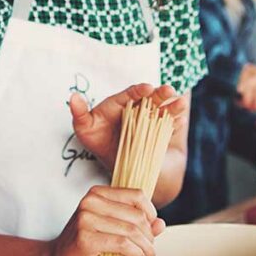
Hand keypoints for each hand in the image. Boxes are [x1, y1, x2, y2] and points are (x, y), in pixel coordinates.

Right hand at [27, 186, 163, 255]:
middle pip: (137, 215)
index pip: (136, 194)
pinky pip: (122, 244)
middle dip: (150, 237)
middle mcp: (90, 201)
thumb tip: (161, 223)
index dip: (151, 213)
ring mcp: (86, 218)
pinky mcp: (86, 237)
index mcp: (97, 193)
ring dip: (147, 249)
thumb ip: (136, 224)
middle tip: (153, 253)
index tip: (153, 231)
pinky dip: (136, 254)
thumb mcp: (112, 230)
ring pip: (131, 230)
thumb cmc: (85, 247)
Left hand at [69, 83, 187, 170]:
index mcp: (121, 104)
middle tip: (167, 90)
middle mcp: (138, 108)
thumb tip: (73, 97)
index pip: (130, 95)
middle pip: (150, 98)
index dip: (138, 91)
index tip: (146, 89)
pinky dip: (177, 121)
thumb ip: (80, 115)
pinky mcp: (164, 130)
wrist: (123, 166)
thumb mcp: (86, 131)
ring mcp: (153, 118)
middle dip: (159, 94)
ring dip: (172, 104)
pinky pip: (171, 124)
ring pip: (163, 108)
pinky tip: (181, 119)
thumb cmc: (101, 144)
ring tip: (180, 102)